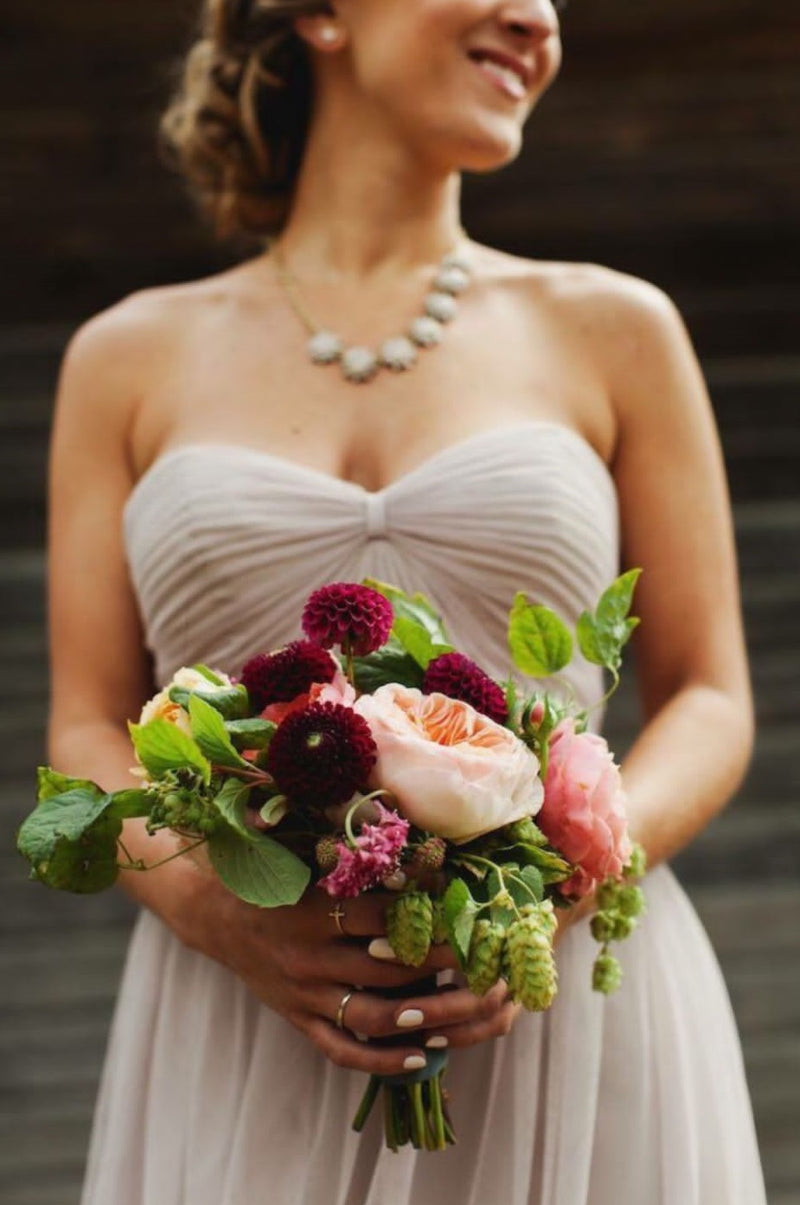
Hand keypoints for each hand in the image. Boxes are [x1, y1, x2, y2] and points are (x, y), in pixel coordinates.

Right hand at [180, 876, 520, 1073]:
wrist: (216, 914)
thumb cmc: (272, 876)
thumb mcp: (303, 856)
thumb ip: (352, 853)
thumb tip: (417, 842)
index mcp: (312, 911)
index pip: (380, 917)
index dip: (427, 915)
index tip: (467, 912)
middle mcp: (309, 957)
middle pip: (386, 970)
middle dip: (440, 967)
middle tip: (482, 961)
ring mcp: (304, 995)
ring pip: (371, 1017)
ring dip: (422, 1017)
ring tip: (464, 1011)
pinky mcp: (299, 1020)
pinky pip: (343, 1051)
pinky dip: (383, 1061)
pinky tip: (424, 1056)